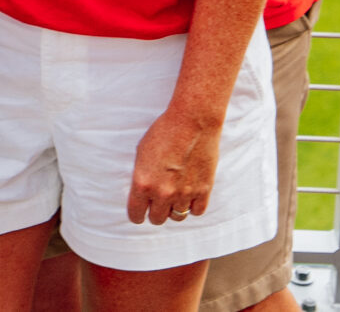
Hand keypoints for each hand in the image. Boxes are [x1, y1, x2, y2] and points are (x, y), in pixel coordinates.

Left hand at [127, 105, 222, 225]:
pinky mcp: (203, 190)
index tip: (140, 213)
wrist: (192, 122)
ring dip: (174, 209)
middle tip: (158, 203)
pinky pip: (197, 211)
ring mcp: (184, 193)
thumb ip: (141, 176)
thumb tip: (142, 192)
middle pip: (157, 219)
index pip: (136, 214)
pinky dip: (193, 206)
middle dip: (156, 212)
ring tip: (175, 197)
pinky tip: (190, 196)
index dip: (137, 215)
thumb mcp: (142, 152)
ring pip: (177, 217)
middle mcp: (163, 192)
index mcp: (143, 183)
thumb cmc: (164, 131)